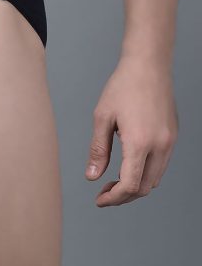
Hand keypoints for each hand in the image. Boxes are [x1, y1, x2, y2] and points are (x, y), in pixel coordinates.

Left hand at [85, 55, 177, 206]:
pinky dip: (145, 173)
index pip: (130, 185)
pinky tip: (129, 166)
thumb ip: (98, 150)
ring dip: (135, 186)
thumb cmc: (122, 87)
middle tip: (103, 192)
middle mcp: (159, 145)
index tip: (99, 200)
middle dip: (123, 196)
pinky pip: (161, 165)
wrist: (148, 65)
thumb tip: (92, 177)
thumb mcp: (102, 118)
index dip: (114, 198)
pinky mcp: (173, 136)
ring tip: (113, 181)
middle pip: (144, 187)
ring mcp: (169, 142)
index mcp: (139, 142)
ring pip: (155, 179)